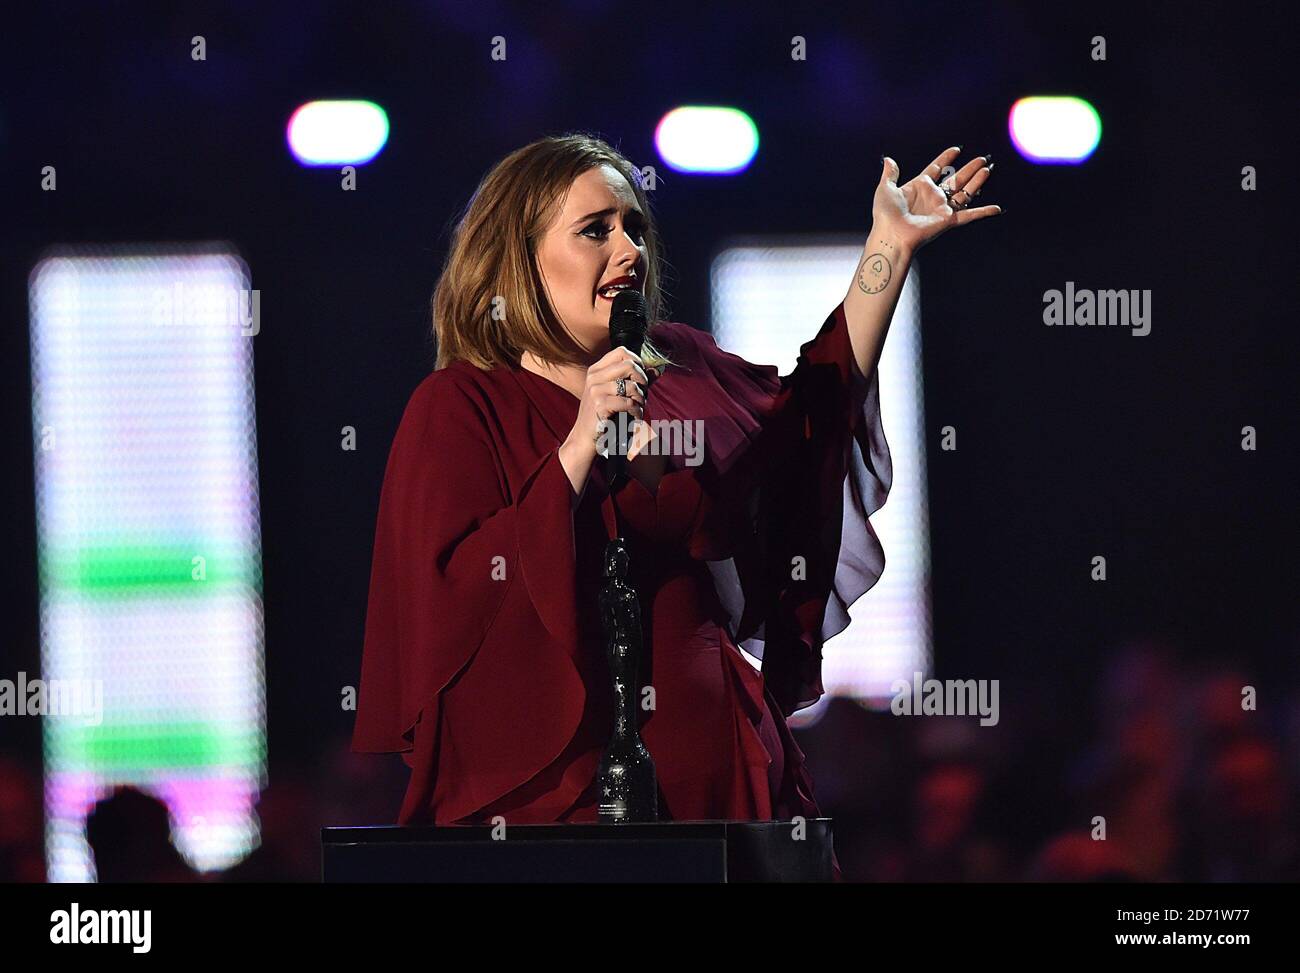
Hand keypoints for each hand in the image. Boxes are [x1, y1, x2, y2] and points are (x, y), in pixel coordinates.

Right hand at [563, 347, 648, 463]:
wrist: (584, 438)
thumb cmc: (604, 415)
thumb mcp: (616, 394)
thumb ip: (636, 380)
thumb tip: (657, 369)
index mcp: (596, 370)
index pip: (621, 351)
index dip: (637, 361)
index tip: (641, 377)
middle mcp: (594, 377)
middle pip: (629, 365)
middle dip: (642, 380)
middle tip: (642, 394)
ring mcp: (595, 390)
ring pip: (632, 386)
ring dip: (641, 399)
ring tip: (638, 408)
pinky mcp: (600, 405)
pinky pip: (629, 403)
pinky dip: (637, 412)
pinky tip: (635, 418)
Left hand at [873, 146, 1001, 254]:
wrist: (891, 235)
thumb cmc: (885, 215)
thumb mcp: (886, 189)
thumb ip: (890, 174)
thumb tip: (889, 160)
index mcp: (919, 187)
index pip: (936, 169)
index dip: (946, 159)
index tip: (956, 150)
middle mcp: (933, 197)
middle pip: (956, 179)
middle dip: (969, 169)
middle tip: (982, 159)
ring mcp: (942, 209)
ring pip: (965, 192)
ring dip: (977, 181)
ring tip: (988, 169)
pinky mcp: (948, 221)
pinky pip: (969, 215)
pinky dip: (983, 212)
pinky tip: (996, 208)